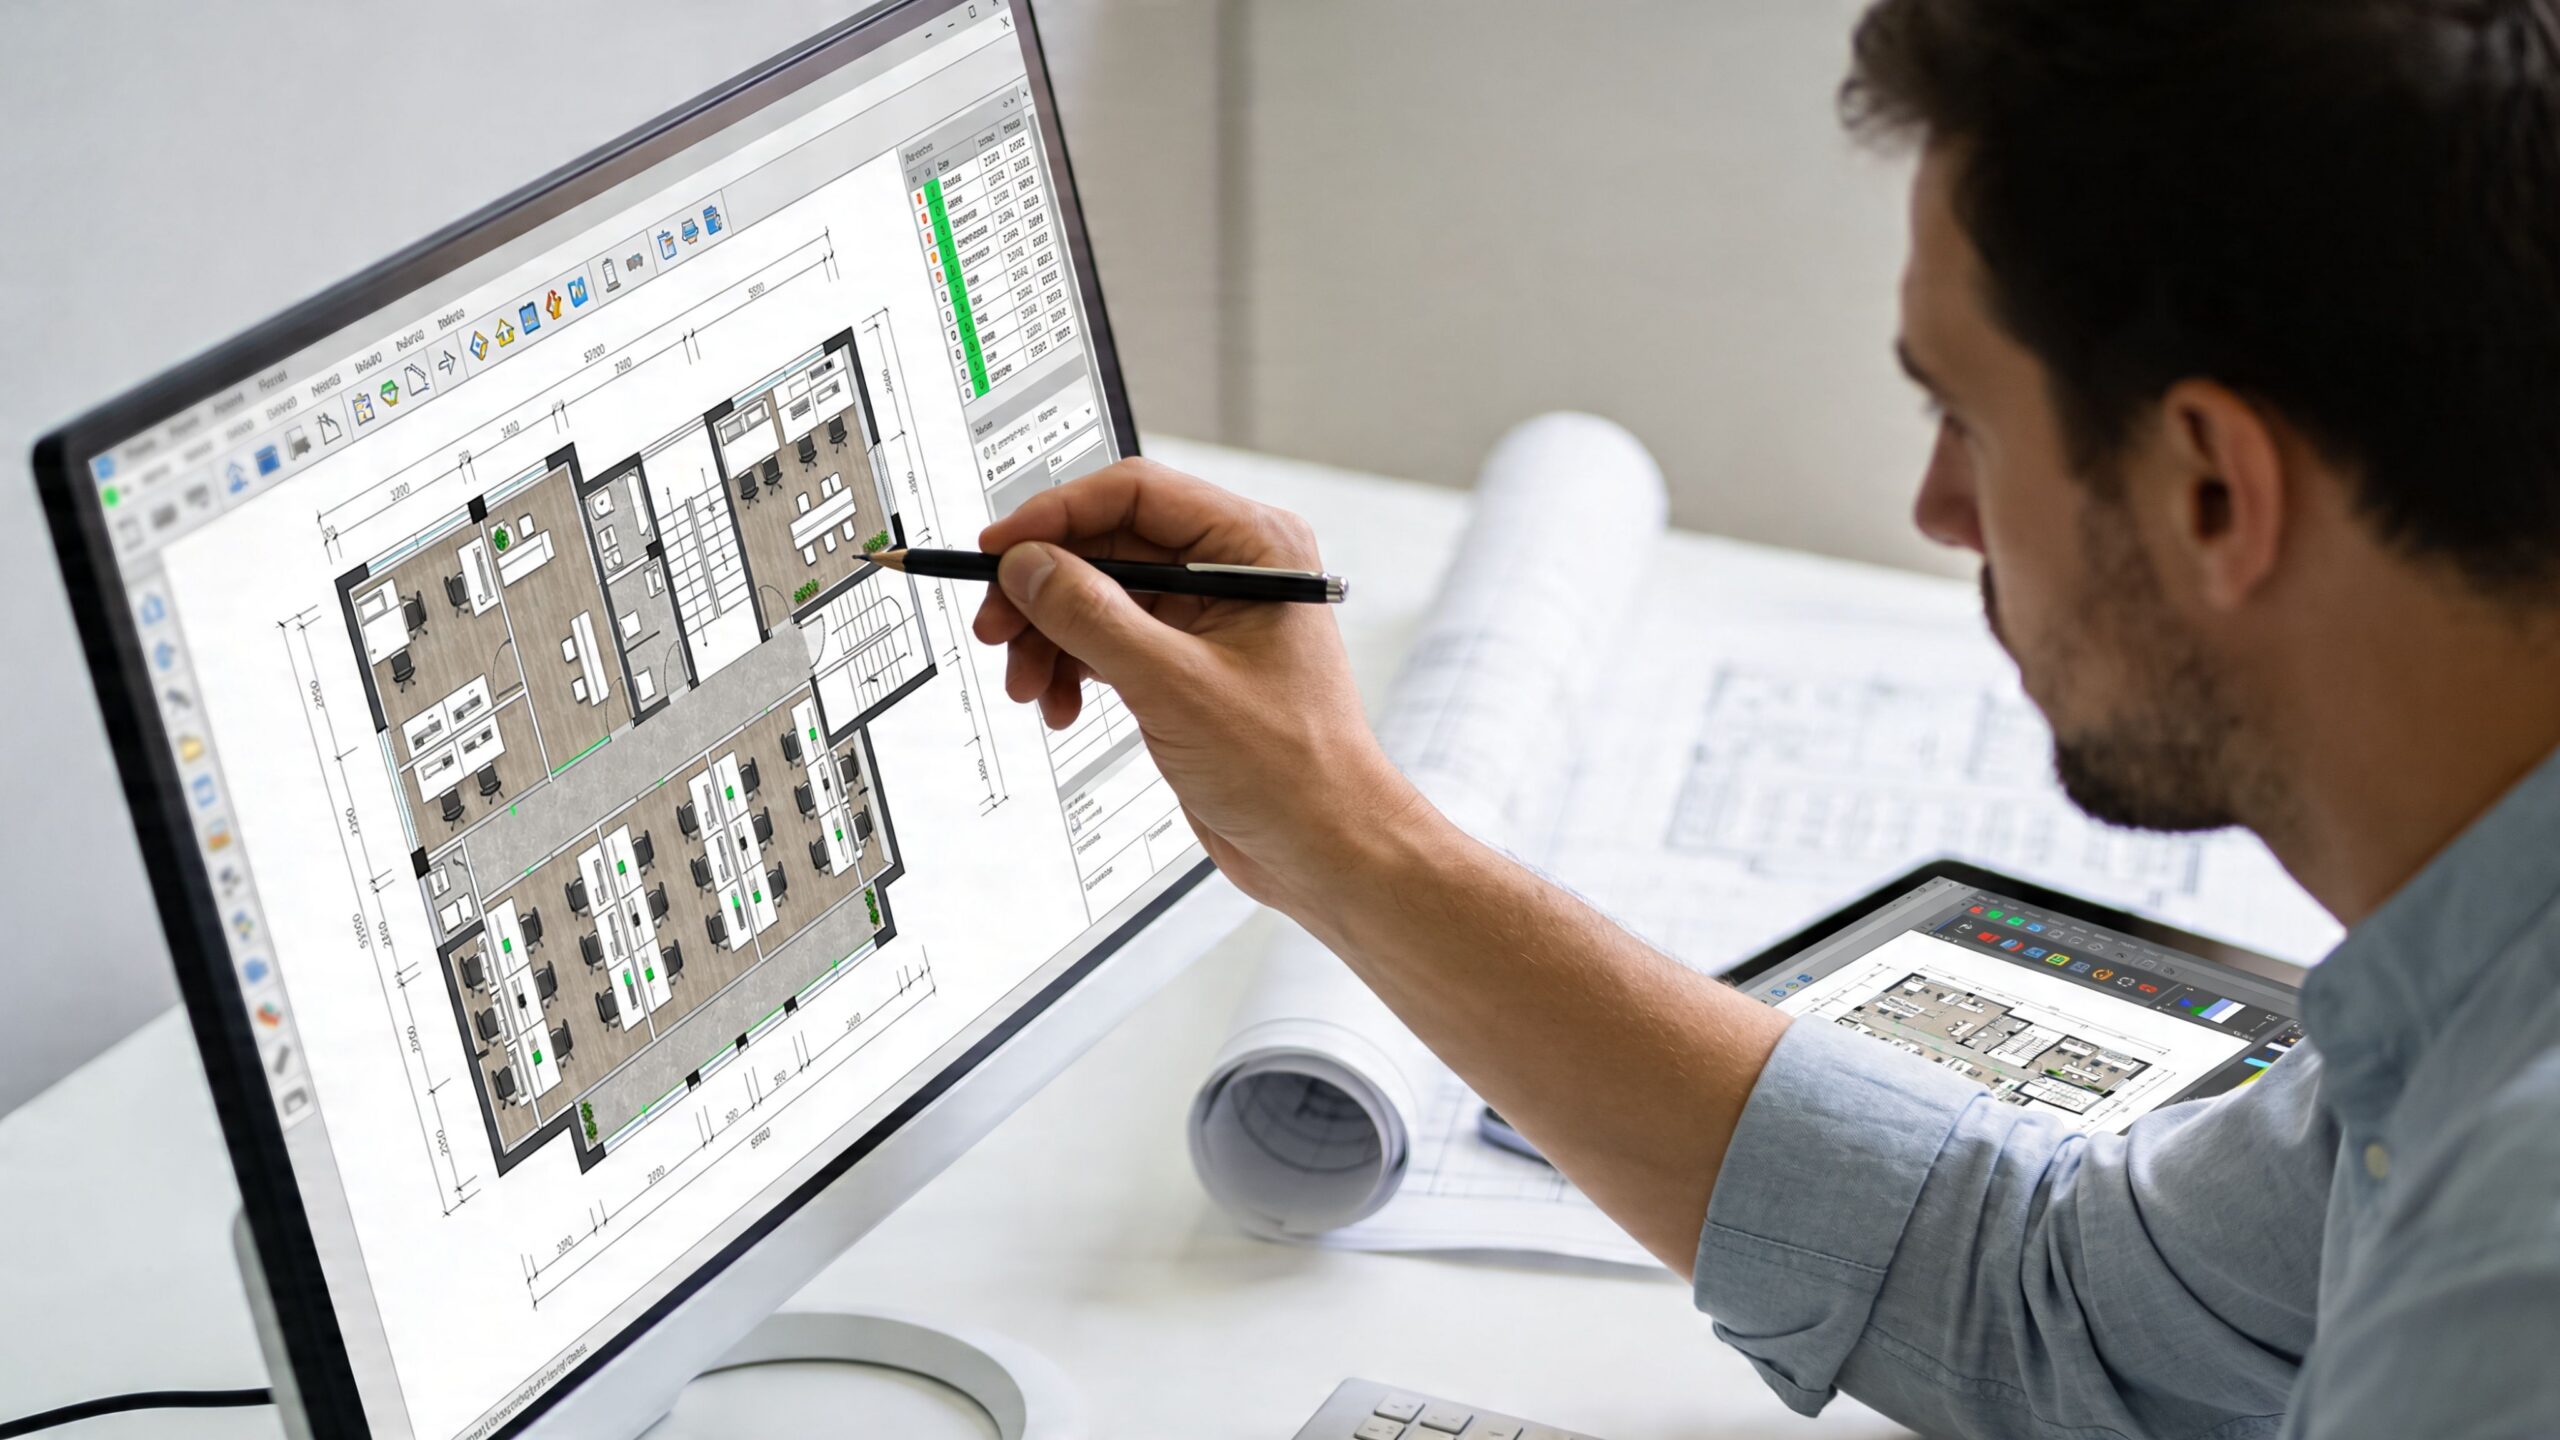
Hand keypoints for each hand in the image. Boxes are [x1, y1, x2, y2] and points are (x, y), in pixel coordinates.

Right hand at [971, 458, 1424, 909]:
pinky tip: (1059, 706)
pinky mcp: (1185, 663)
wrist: (1323, 848)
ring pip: (1098, 595)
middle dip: (1044, 589)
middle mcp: (1232, 569)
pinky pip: (1108, 640)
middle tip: (996, 627)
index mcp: (1254, 547)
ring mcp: (1207, 617)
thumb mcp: (1175, 686)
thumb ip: (1093, 617)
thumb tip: (1028, 566)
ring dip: (1050, 637)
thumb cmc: (1293, 770)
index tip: (998, 548)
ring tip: (1028, 686)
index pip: (1135, 495)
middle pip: (1107, 545)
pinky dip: (1073, 667)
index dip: (1056, 516)